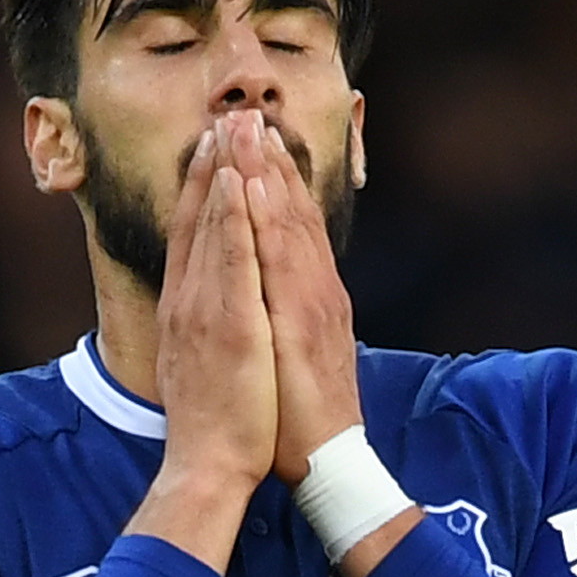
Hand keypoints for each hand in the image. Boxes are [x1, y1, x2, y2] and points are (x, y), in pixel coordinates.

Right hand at [125, 126, 274, 568]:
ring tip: (233, 127)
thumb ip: (204, 331)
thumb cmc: (215, 425)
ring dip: (223, 173)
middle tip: (225, 116)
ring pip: (214, 227)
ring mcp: (205, 308)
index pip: (194, 236)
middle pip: (200, 220)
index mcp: (187, 309)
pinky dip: (232, 216)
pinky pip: (230, 258)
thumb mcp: (202, 365)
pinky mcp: (227, 323)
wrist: (209, 466)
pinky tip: (238, 181)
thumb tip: (207, 315)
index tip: (214, 147)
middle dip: (212, 166)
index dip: (203, 189)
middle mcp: (189, 300)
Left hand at [230, 109, 362, 483]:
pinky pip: (282, 258)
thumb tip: (273, 302)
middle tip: (248, 113)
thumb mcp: (295, 356)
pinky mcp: (304, 320)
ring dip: (268, 174)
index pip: (292, 229)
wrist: (328, 462)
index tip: (253, 143)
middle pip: (293, 214)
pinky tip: (254, 186)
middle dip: (269, 161)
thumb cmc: (305, 417)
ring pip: (290, 225)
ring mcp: (314, 302)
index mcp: (312, 297)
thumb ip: (287, 321)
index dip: (274, 183)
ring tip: (248, 129)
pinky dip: (269, 218)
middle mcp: (317, 290)